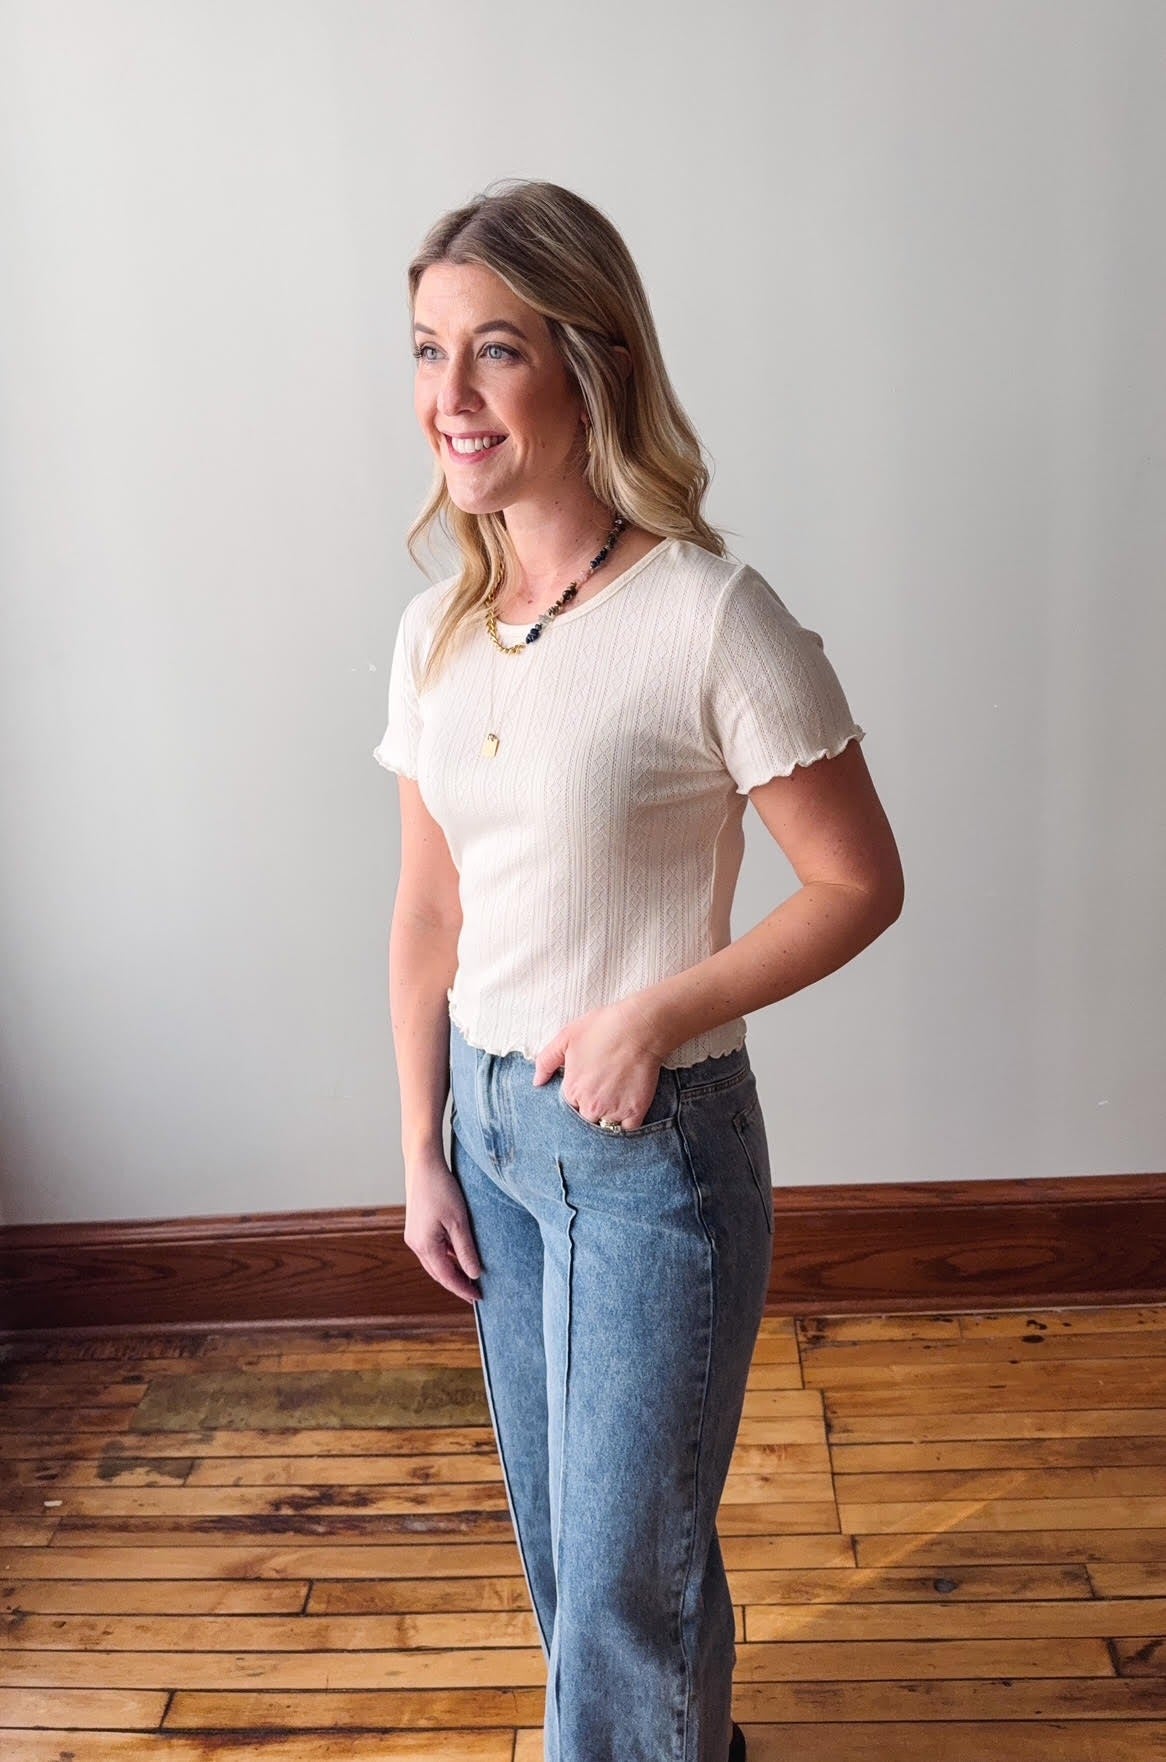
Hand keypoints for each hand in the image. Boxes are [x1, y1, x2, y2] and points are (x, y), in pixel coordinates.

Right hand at [403, 1150, 482, 1305]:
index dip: (463, 1289)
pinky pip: (432, 1250)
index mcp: (425, 1246)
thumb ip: (466, 1250)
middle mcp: (415, 1244)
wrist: (423, 1165)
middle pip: (438, 1273)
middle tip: (475, 1293)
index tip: (478, 1298)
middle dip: (456, 1284)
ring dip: (450, 1271)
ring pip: (434, 1262)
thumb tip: (474, 1274)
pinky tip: (458, 1256)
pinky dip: (445, 1257)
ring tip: (469, 1278)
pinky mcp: (416, 1227)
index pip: (447, 1277)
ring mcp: (413, 1236)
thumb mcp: (459, 1221)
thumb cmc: (442, 1189)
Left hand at [531, 996, 670, 1130]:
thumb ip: (546, 1061)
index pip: (569, 1105)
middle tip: (604, 1089)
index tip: (589, 1083)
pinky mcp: (635, 1112)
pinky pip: (627, 1130)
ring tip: (617, 1097)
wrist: (639, 1028)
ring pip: (605, 1125)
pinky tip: (628, 1108)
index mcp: (572, 1090)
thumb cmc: (603, 1028)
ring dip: (608, 1116)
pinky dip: (627, 1124)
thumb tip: (537, 1082)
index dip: (579, 1094)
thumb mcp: (566, 1037)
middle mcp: (590, 1105)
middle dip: (592, 1107)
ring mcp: (613, 1110)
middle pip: (586, 1117)